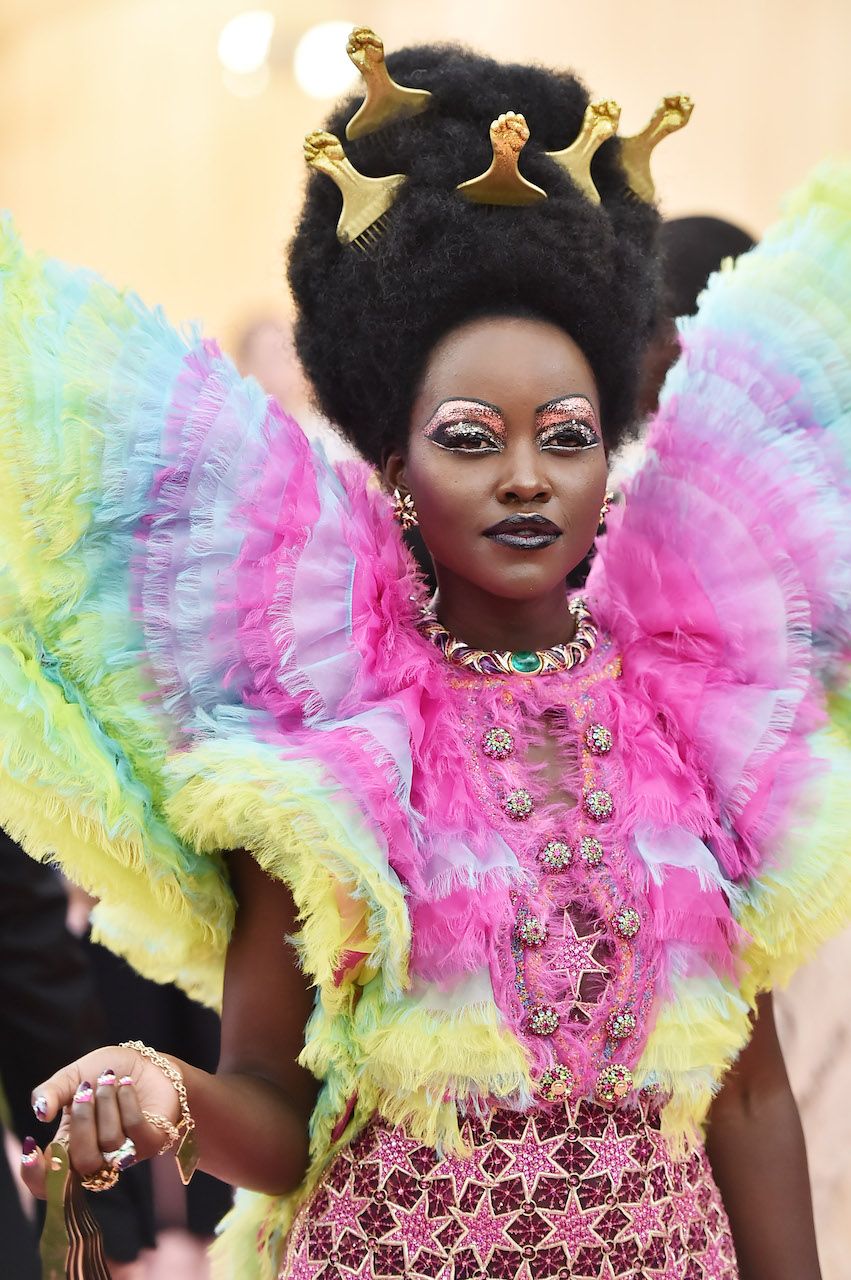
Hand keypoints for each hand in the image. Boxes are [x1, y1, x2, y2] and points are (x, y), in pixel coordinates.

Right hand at [21, 1045, 181, 1198]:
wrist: (147, 1061)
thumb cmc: (107, 1073)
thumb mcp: (73, 1076)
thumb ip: (51, 1092)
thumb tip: (40, 1112)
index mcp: (71, 1146)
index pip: (49, 1182)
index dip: (37, 1174)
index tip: (30, 1148)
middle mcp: (98, 1156)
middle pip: (83, 1162)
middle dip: (82, 1120)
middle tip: (84, 1090)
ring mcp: (127, 1153)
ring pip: (110, 1142)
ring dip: (106, 1103)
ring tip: (109, 1079)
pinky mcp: (152, 1141)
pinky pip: (135, 1128)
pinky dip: (127, 1101)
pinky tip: (125, 1084)